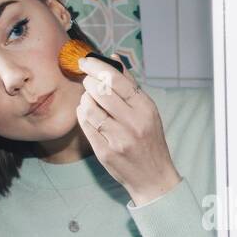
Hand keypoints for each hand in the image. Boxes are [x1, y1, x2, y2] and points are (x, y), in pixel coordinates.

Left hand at [76, 57, 181, 205]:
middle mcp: (133, 123)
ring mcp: (118, 139)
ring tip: (89, 99)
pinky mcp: (105, 152)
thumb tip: (114, 58)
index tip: (85, 62)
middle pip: (100, 91)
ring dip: (84, 99)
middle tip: (87, 82)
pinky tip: (87, 113)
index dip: (96, 66)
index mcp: (145, 109)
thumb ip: (130, 85)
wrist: (153, 177)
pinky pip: (85, 125)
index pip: (116, 79)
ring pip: (89, 107)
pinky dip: (82, 114)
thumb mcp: (148, 111)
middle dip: (88, 82)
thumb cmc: (150, 141)